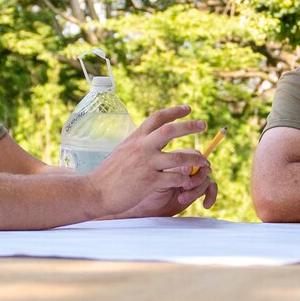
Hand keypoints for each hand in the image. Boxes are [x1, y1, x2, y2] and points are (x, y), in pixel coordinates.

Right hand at [88, 106, 214, 217]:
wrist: (94, 191)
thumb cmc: (108, 174)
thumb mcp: (122, 151)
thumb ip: (137, 143)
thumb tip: (149, 137)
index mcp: (136, 138)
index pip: (157, 117)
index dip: (174, 111)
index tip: (188, 109)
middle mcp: (142, 147)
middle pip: (170, 130)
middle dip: (189, 126)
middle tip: (203, 125)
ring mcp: (146, 164)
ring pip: (179, 156)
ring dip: (195, 158)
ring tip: (205, 161)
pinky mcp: (149, 181)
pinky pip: (175, 177)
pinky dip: (185, 178)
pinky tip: (190, 180)